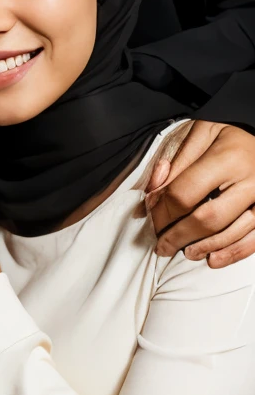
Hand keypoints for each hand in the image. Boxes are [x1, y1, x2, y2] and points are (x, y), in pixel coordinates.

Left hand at [144, 121, 254, 266]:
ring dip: (202, 247)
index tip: (150, 216)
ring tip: (184, 252)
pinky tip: (212, 259)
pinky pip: (253, 241)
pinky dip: (232, 253)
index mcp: (227, 159)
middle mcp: (250, 182)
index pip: (185, 193)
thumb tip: (153, 192)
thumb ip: (176, 161)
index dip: (162, 210)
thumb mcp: (201, 135)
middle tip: (161, 245)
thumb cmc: (228, 139)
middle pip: (206, 219)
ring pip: (229, 234)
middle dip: (178, 236)